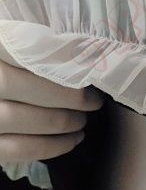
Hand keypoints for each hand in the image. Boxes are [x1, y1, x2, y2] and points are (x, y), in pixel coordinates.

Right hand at [0, 41, 103, 163]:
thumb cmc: (2, 68)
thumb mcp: (5, 41)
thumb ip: (23, 41)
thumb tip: (69, 45)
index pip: (24, 49)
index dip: (59, 59)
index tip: (86, 66)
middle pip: (29, 85)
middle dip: (69, 96)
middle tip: (93, 100)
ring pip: (26, 119)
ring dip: (63, 122)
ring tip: (82, 120)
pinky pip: (19, 148)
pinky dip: (50, 147)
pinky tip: (71, 141)